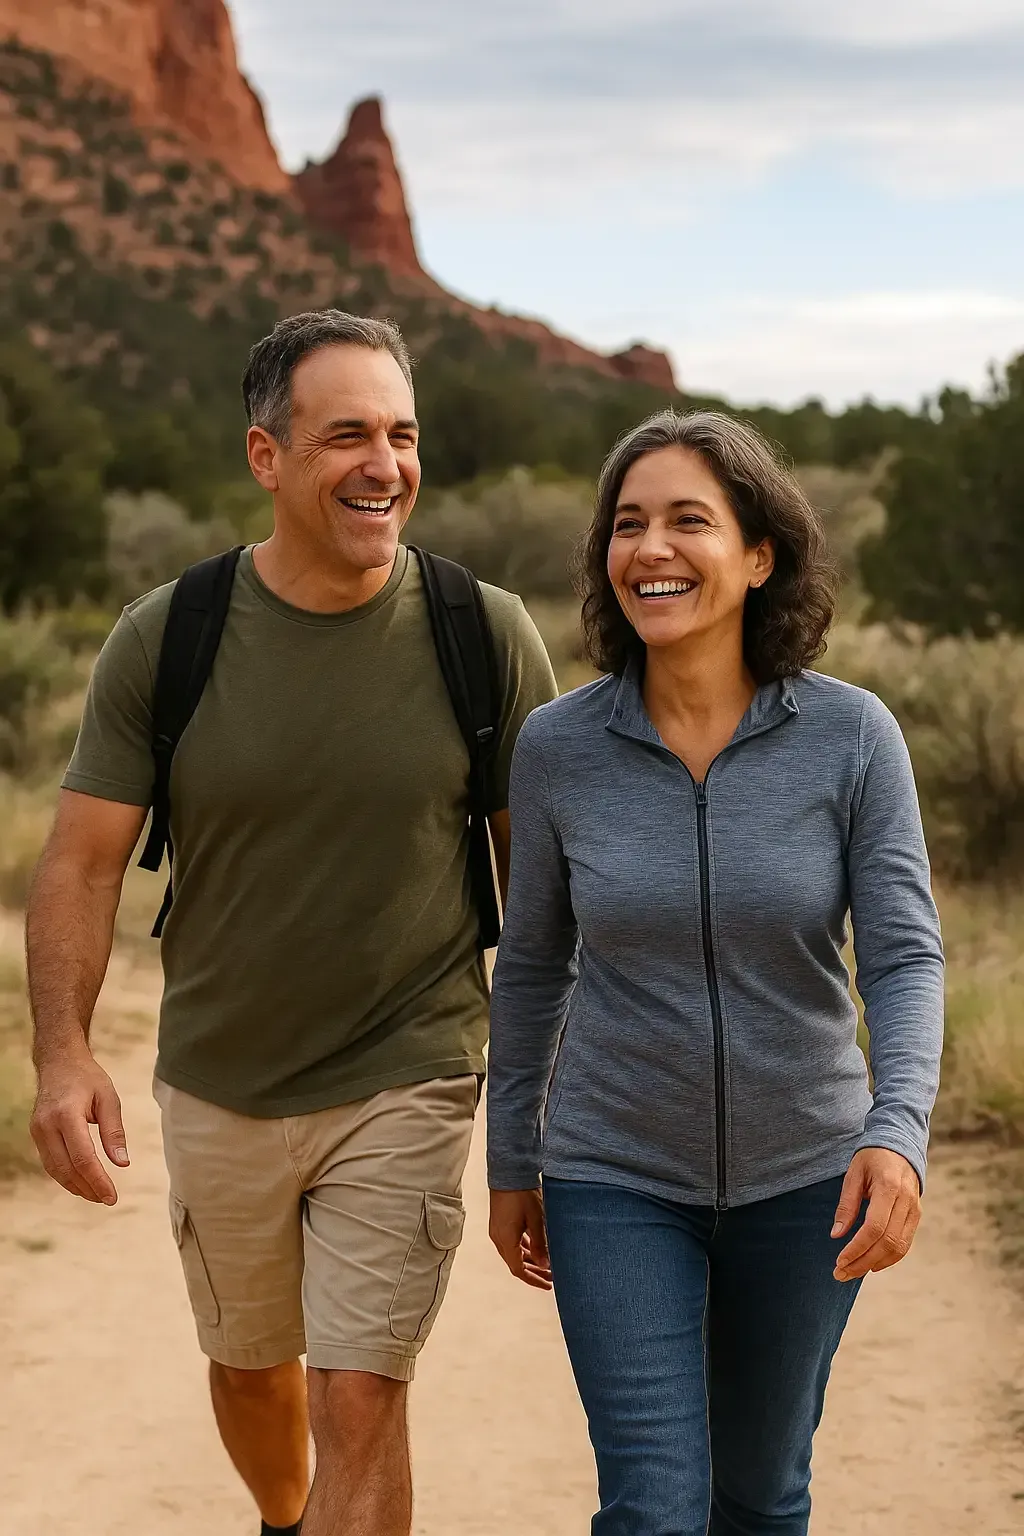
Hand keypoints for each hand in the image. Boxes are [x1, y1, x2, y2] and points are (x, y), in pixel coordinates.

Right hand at [30, 1050, 129, 1205]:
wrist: (59, 1062)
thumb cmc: (87, 1078)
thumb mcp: (108, 1099)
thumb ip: (114, 1132)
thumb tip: (122, 1164)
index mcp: (66, 1114)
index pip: (82, 1157)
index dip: (97, 1180)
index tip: (112, 1196)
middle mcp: (47, 1125)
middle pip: (66, 1168)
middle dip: (88, 1188)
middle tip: (108, 1199)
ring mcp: (37, 1130)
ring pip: (55, 1170)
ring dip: (75, 1186)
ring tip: (97, 1195)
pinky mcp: (36, 1134)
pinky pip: (50, 1162)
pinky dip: (65, 1176)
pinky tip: (81, 1182)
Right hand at [489, 1188, 552, 1289]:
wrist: (508, 1173)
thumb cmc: (523, 1194)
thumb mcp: (536, 1220)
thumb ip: (540, 1244)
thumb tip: (545, 1266)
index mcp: (506, 1241)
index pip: (518, 1270)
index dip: (533, 1279)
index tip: (548, 1284)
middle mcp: (499, 1239)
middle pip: (515, 1264)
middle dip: (534, 1272)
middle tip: (551, 1276)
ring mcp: (498, 1231)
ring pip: (514, 1254)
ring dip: (529, 1260)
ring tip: (547, 1263)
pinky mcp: (500, 1224)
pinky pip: (511, 1243)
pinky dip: (523, 1249)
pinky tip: (536, 1248)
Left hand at [831, 1147, 920, 1281]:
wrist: (900, 1146)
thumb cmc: (872, 1158)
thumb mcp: (853, 1174)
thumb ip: (846, 1204)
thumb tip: (836, 1235)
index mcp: (888, 1187)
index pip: (874, 1227)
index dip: (857, 1248)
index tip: (839, 1261)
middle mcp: (906, 1201)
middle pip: (887, 1242)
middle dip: (863, 1262)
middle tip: (841, 1274)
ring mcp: (914, 1210)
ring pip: (899, 1247)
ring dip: (875, 1264)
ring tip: (852, 1272)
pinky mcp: (917, 1216)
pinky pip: (905, 1244)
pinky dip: (889, 1258)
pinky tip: (872, 1264)